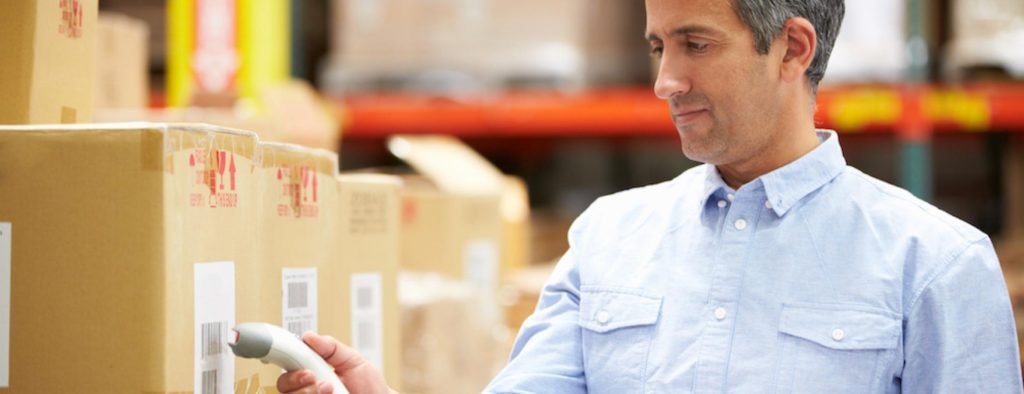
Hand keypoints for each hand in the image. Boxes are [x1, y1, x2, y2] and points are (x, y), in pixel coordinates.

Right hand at [276, 331, 394, 393]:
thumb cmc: (368, 384)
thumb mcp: (352, 359)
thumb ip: (331, 348)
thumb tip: (309, 336)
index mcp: (312, 371)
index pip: (288, 366)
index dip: (285, 359)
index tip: (295, 355)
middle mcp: (307, 389)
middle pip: (283, 385)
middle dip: (295, 379)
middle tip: (312, 375)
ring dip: (308, 391)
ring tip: (329, 388)